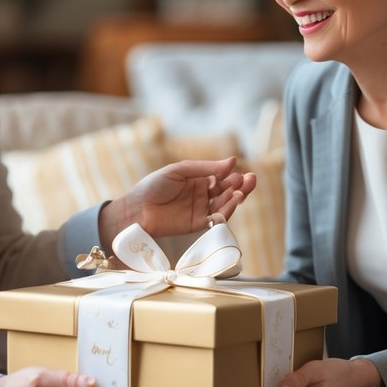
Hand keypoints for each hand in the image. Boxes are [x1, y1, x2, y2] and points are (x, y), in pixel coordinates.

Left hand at [100, 158, 256, 242]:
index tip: (239, 169)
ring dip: (236, 197)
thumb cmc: (154, 186)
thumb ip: (205, 167)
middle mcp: (202, 195)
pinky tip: (233, 202)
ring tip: (242, 190)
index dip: (231, 174)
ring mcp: (201, 210)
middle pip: (227, 190)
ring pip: (225, 204)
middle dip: (240, 185)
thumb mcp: (180, 170)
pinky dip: (227, 211)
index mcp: (197, 179)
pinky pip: (217, 218)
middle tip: (250, 179)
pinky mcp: (198, 225)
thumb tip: (232, 161)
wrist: (136, 209)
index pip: (221, 176)